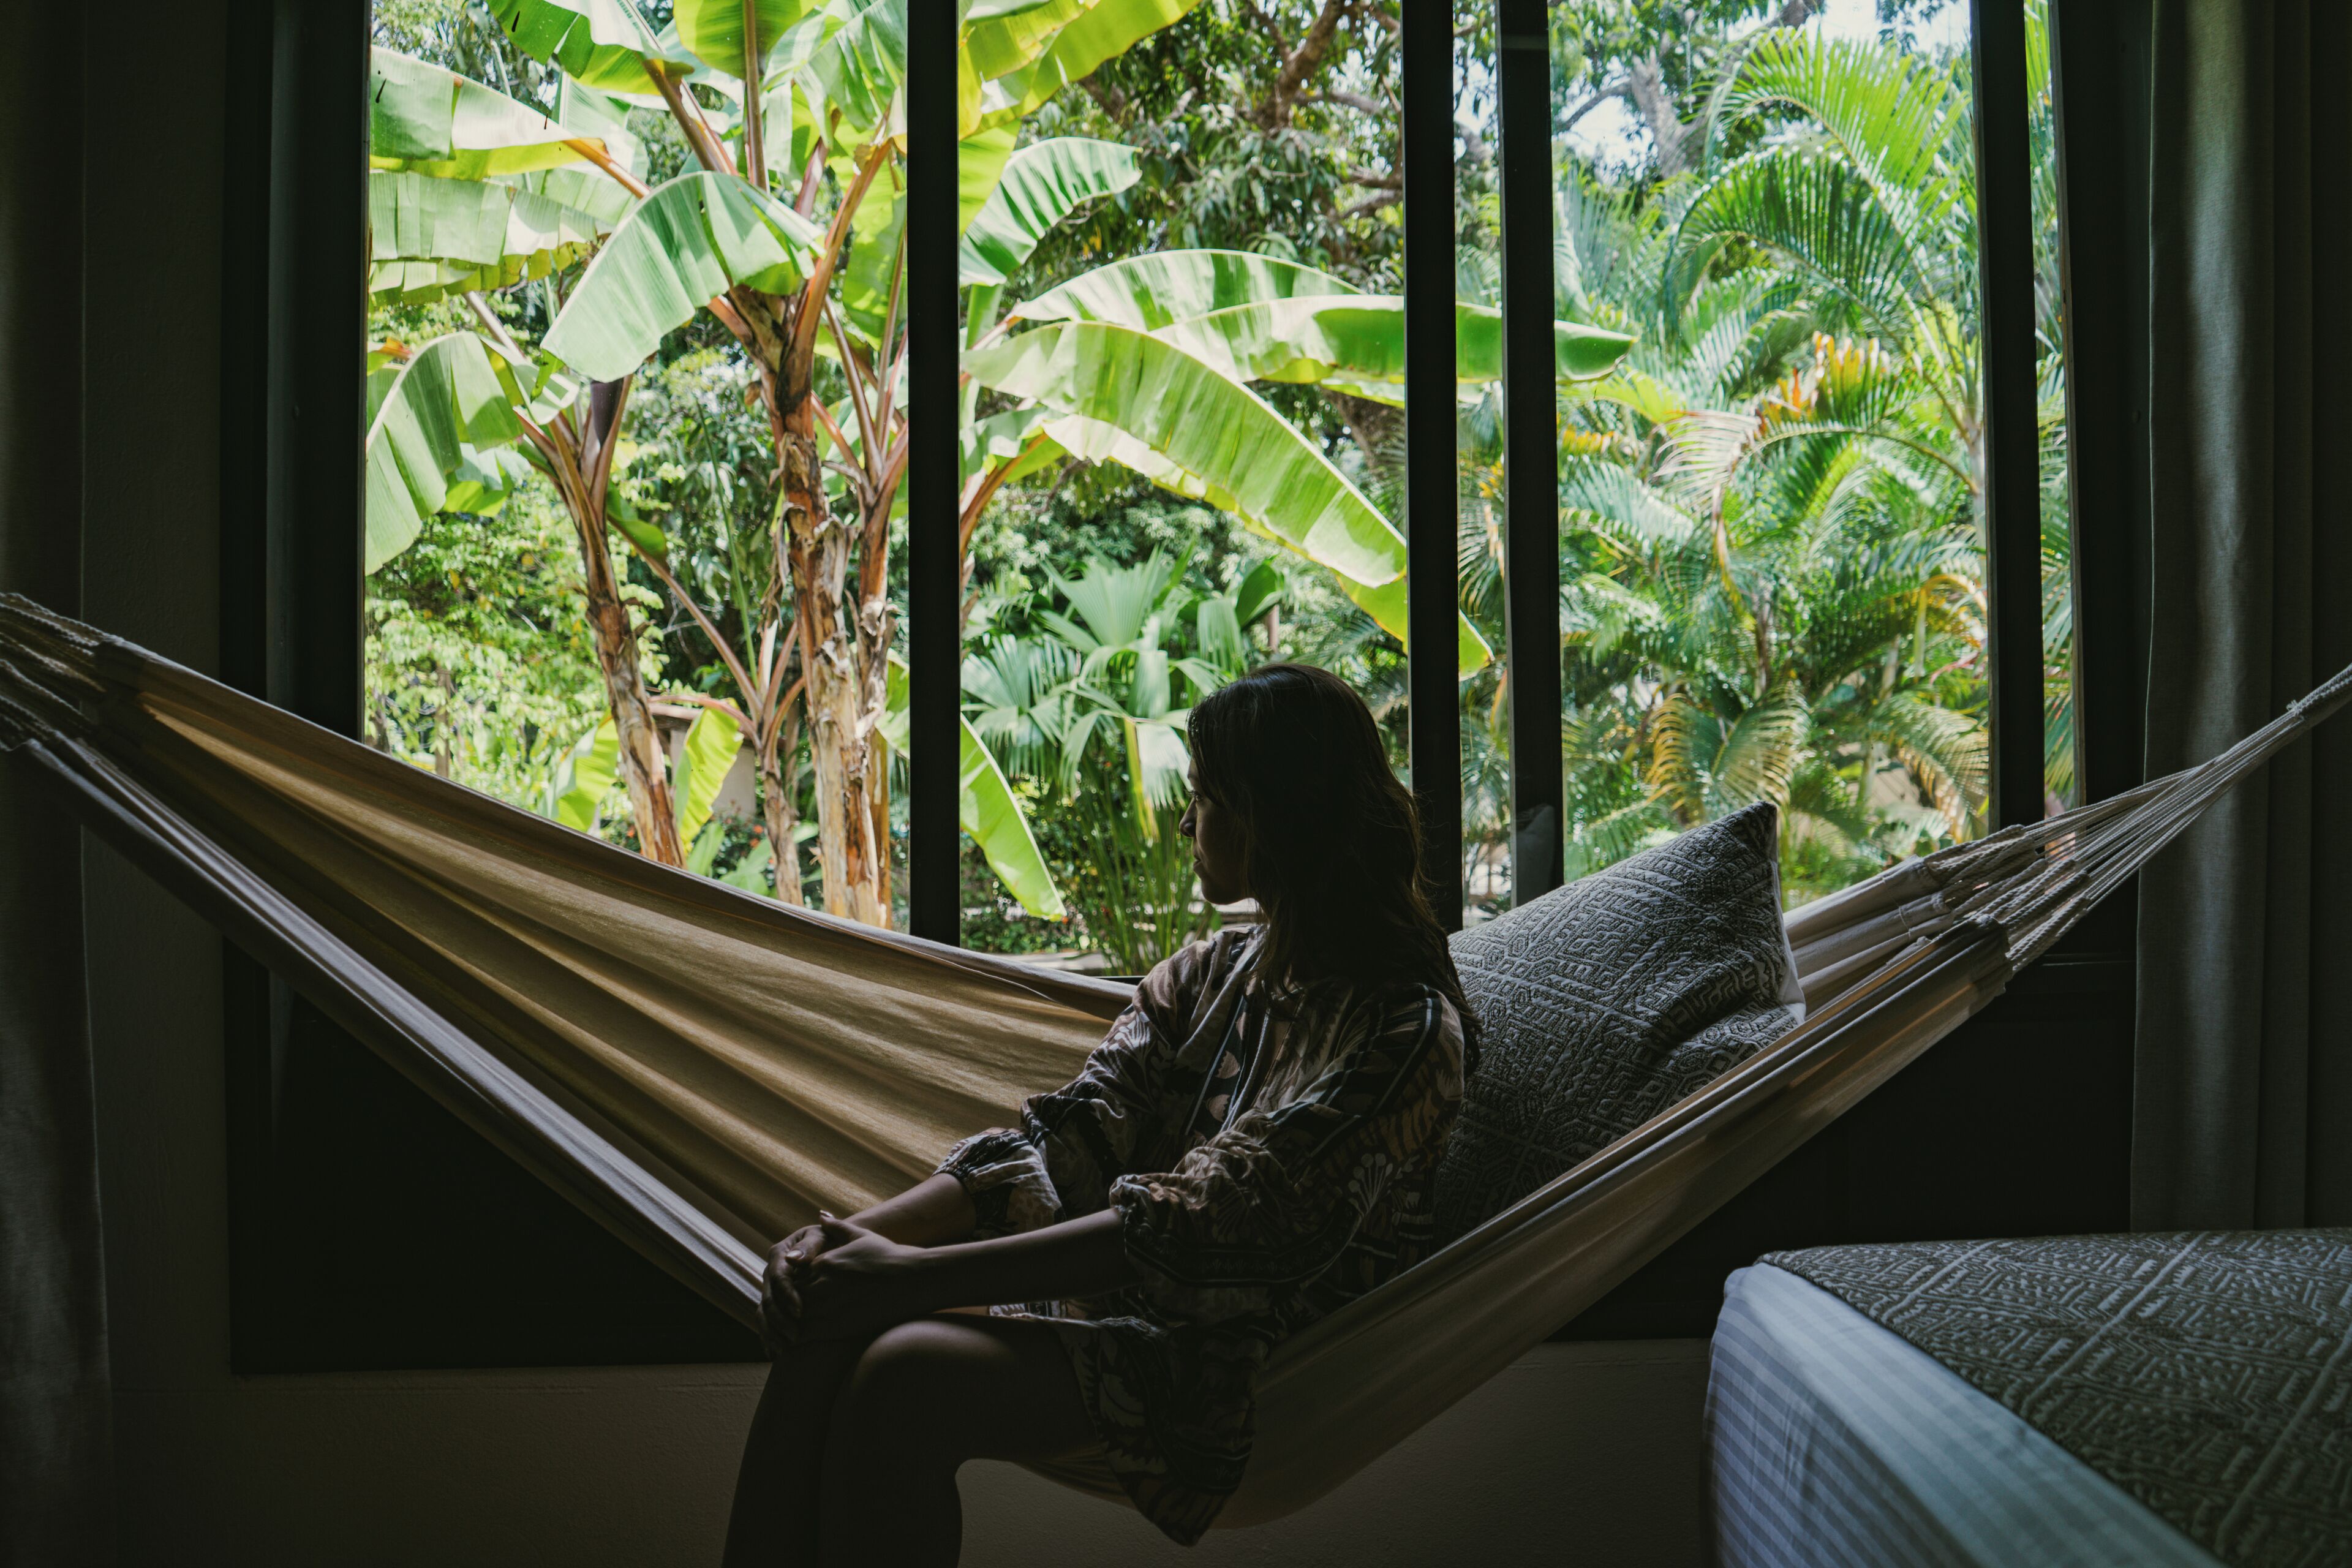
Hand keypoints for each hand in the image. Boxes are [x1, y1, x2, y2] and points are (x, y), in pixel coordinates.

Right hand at [759, 1216, 843, 1353]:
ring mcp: (770, 1288)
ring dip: (772, 1333)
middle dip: (780, 1320)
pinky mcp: (774, 1302)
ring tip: (786, 1350)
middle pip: (768, 1299)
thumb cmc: (833, 1241)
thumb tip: (793, 1259)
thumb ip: (811, 1246)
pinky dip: (768, 1337)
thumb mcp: (824, 1237)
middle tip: (796, 1338)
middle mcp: (771, 1271)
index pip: (778, 1276)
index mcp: (780, 1253)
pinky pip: (764, 1321)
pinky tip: (774, 1354)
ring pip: (762, 1313)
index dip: (787, 1295)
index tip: (801, 1312)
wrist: (834, 1247)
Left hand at [789, 1217, 943, 1343]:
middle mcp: (819, 1284)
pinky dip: (793, 1339)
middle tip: (782, 1314)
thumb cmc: (889, 1256)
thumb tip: (821, 1216)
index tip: (795, 1292)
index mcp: (822, 1262)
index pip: (793, 1275)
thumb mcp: (861, 1236)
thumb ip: (837, 1228)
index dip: (791, 1284)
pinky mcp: (833, 1328)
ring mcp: (825, 1306)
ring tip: (785, 1331)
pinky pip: (800, 1335)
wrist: (912, 1280)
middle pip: (787, 1297)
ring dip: (785, 1324)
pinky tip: (796, 1342)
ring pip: (788, 1318)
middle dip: (784, 1305)